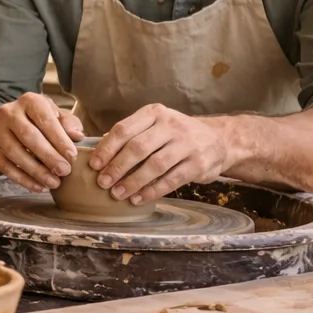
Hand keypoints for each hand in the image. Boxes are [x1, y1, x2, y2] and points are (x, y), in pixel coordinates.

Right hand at [0, 92, 84, 191]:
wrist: (6, 127)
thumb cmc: (38, 122)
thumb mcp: (56, 116)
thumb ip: (69, 124)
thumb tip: (76, 136)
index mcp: (29, 101)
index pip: (45, 120)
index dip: (59, 139)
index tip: (73, 156)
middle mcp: (9, 112)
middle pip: (29, 136)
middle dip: (48, 156)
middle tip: (65, 171)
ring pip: (15, 152)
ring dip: (36, 170)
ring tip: (54, 183)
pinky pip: (5, 166)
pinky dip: (23, 179)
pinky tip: (38, 187)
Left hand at [90, 104, 228, 204]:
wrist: (219, 140)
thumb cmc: (176, 135)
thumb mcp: (155, 124)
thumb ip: (132, 134)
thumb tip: (101, 149)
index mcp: (154, 113)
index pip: (124, 129)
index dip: (106, 149)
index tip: (93, 165)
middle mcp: (171, 125)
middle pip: (137, 147)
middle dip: (117, 167)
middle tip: (102, 183)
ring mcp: (187, 144)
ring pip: (154, 165)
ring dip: (133, 182)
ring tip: (118, 194)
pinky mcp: (199, 163)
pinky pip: (171, 180)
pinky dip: (152, 191)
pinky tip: (138, 198)